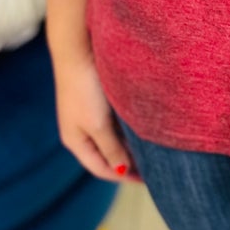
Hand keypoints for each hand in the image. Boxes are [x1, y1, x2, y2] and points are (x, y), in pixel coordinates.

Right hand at [49, 33, 143, 182]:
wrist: (78, 48)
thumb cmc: (85, 88)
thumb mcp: (98, 125)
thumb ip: (111, 149)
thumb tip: (120, 171)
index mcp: (75, 141)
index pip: (101, 168)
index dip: (124, 177)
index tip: (148, 180)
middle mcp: (80, 130)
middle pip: (106, 154)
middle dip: (128, 162)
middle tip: (154, 168)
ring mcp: (87, 114)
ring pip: (112, 138)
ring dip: (130, 145)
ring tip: (153, 151)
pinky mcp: (96, 100)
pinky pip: (114, 122)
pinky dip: (128, 129)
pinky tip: (144, 128)